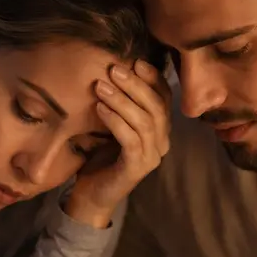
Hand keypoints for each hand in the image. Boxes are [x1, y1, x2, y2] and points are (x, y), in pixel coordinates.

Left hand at [66, 59, 171, 228]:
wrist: (91, 195)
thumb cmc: (100, 156)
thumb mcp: (111, 123)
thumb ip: (119, 102)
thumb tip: (113, 68)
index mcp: (160, 129)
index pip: (164, 98)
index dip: (153, 78)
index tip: (135, 61)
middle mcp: (161, 142)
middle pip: (157, 106)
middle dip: (136, 85)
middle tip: (114, 69)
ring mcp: (152, 156)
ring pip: (145, 121)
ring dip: (122, 100)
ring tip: (101, 87)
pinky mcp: (137, 168)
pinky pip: (131, 139)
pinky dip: (116, 121)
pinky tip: (100, 108)